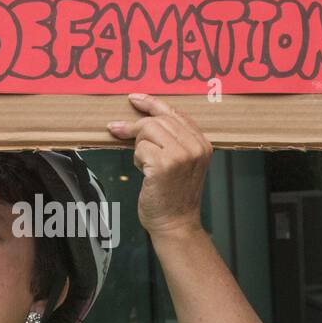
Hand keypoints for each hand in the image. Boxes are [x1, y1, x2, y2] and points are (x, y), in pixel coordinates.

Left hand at [107, 94, 211, 237]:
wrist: (175, 224)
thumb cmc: (173, 195)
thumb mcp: (181, 163)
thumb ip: (172, 140)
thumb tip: (144, 118)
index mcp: (202, 143)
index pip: (175, 113)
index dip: (152, 103)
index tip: (135, 99)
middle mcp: (195, 147)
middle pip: (157, 120)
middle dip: (136, 129)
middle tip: (119, 133)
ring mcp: (181, 156)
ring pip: (147, 131)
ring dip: (138, 147)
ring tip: (145, 165)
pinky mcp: (164, 165)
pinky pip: (140, 148)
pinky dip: (137, 159)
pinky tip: (145, 173)